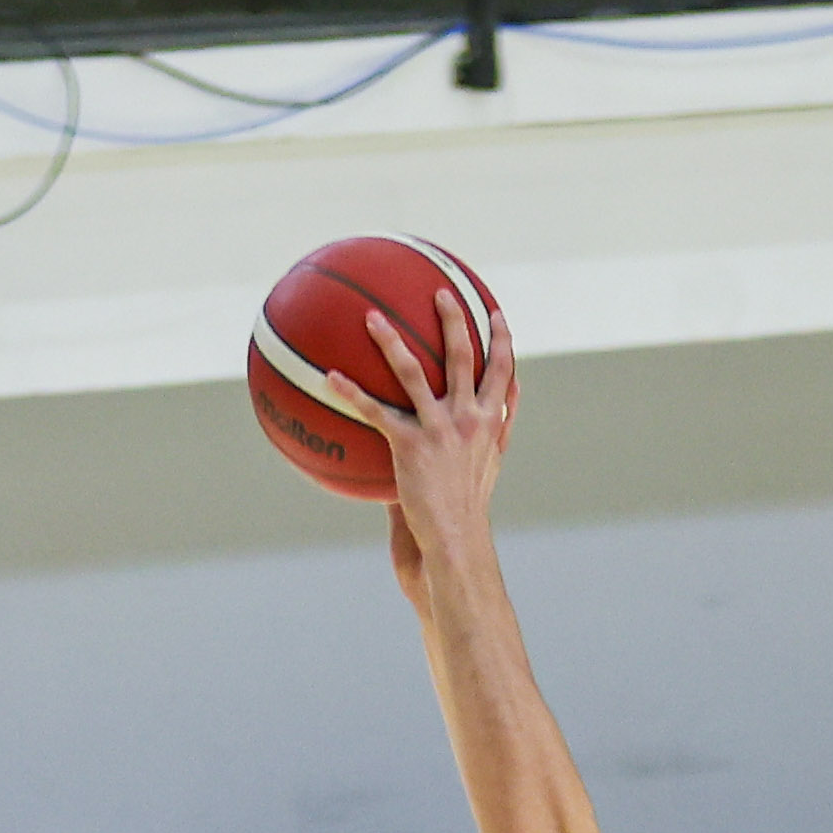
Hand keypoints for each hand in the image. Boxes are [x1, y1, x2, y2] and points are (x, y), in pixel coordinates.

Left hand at [348, 281, 516, 610]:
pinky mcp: (410, 446)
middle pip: (462, 357)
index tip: (494, 314)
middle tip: (440, 291)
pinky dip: (352, 392)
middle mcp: (468, 419)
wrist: (455, 541)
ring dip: (391, 340)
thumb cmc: (465, 510)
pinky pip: (376, 411)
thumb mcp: (489, 468)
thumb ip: (494, 433)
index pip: (502, 372)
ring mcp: (440, 429)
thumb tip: (497, 408)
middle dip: (452, 320)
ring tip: (372, 317)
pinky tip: (330, 376)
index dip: (501, 340)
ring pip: (413, 373)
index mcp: (489, 423)